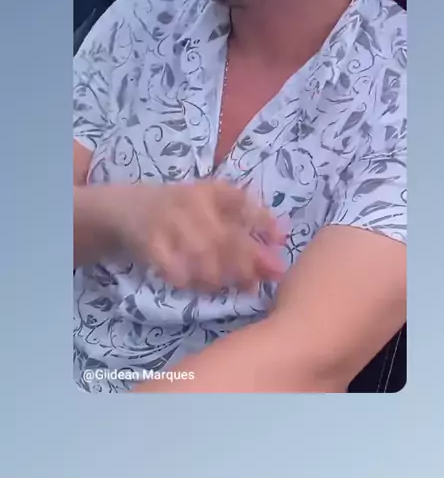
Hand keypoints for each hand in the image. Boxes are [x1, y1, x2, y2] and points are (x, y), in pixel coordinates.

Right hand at [113, 179, 286, 291]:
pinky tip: (201, 287)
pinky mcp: (150, 243)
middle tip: (259, 280)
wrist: (127, 208)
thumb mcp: (210, 201)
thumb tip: (282, 237)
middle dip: (247, 260)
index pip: (241, 202)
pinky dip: (190, 281)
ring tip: (232, 286)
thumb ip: (243, 216)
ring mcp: (169, 222)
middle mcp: (191, 202)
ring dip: (221, 275)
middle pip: (224, 235)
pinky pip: (175, 268)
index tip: (281, 240)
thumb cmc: (180, 207)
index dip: (263, 221)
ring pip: (202, 254)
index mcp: (209, 190)